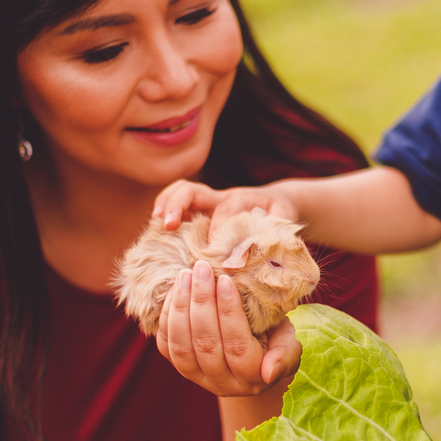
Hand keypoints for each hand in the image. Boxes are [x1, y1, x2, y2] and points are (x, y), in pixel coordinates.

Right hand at [153, 180, 299, 240]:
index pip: (226, 208)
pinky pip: (176, 204)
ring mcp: (207, 203)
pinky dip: (164, 213)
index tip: (214, 251)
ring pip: (181, 192)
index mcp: (243, 200)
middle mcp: (221, 198)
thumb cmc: (280, 215)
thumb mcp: (285, 222)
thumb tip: (266, 250)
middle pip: (194, 190)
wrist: (277, 203)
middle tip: (167, 226)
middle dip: (178, 205)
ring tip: (156, 226)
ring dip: (165, 205)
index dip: (218, 228)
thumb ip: (277, 233)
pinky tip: (157, 235)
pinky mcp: (199, 211)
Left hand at [156, 259, 300, 392]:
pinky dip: (168, 316)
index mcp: (252, 377)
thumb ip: (285, 355)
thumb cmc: (275, 339)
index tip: (225, 279)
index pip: (237, 345)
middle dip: (201, 302)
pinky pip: (166, 344)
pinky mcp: (179, 367)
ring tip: (185, 275)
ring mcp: (197, 377)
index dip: (229, 312)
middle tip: (201, 268)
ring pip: (181, 346)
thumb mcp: (290, 344)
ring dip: (181, 307)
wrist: (252, 353)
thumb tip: (269, 371)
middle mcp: (223, 383)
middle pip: (206, 344)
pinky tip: (176, 290)